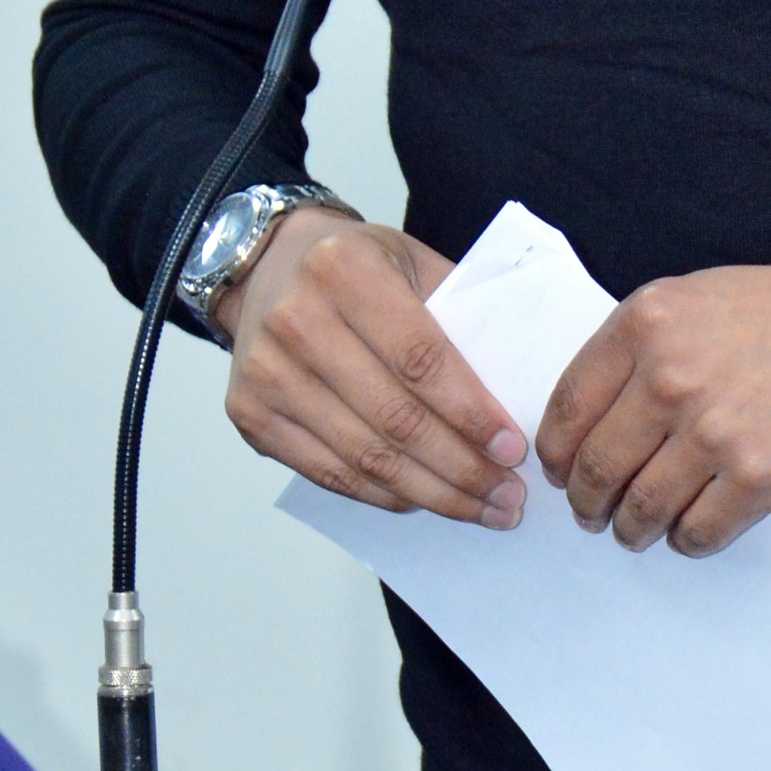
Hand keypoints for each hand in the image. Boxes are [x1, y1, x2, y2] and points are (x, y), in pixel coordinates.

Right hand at [222, 214, 529, 526]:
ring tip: (480, 508)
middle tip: (507, 496)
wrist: (266, 267)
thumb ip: (460, 314)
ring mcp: (266, 373)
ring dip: (432, 493)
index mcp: (345, 270)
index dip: (469, 413)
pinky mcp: (250, 415)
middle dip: (461, 467)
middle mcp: (297, 320)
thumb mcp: (412, 261)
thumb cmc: (354, 266)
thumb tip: (519, 392)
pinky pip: (330, 473)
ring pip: (364, 457)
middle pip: (394, 418)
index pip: (419, 359)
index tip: (512, 448)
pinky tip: (424, 500)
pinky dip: (384, 495)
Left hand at [537, 257, 770, 556]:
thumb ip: (635, 348)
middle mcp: (671, 378)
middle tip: (590, 512)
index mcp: (646, 325)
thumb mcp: (691, 299)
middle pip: (597, 467)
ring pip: (641, 508)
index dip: (555, 452)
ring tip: (634, 530)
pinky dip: (683, 540)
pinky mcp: (757, 478)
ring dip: (630, 529)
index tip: (559, 470)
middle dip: (586, 502)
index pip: (569, 407)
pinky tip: (686, 530)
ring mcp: (714, 432)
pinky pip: (697, 531)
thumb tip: (589, 421)